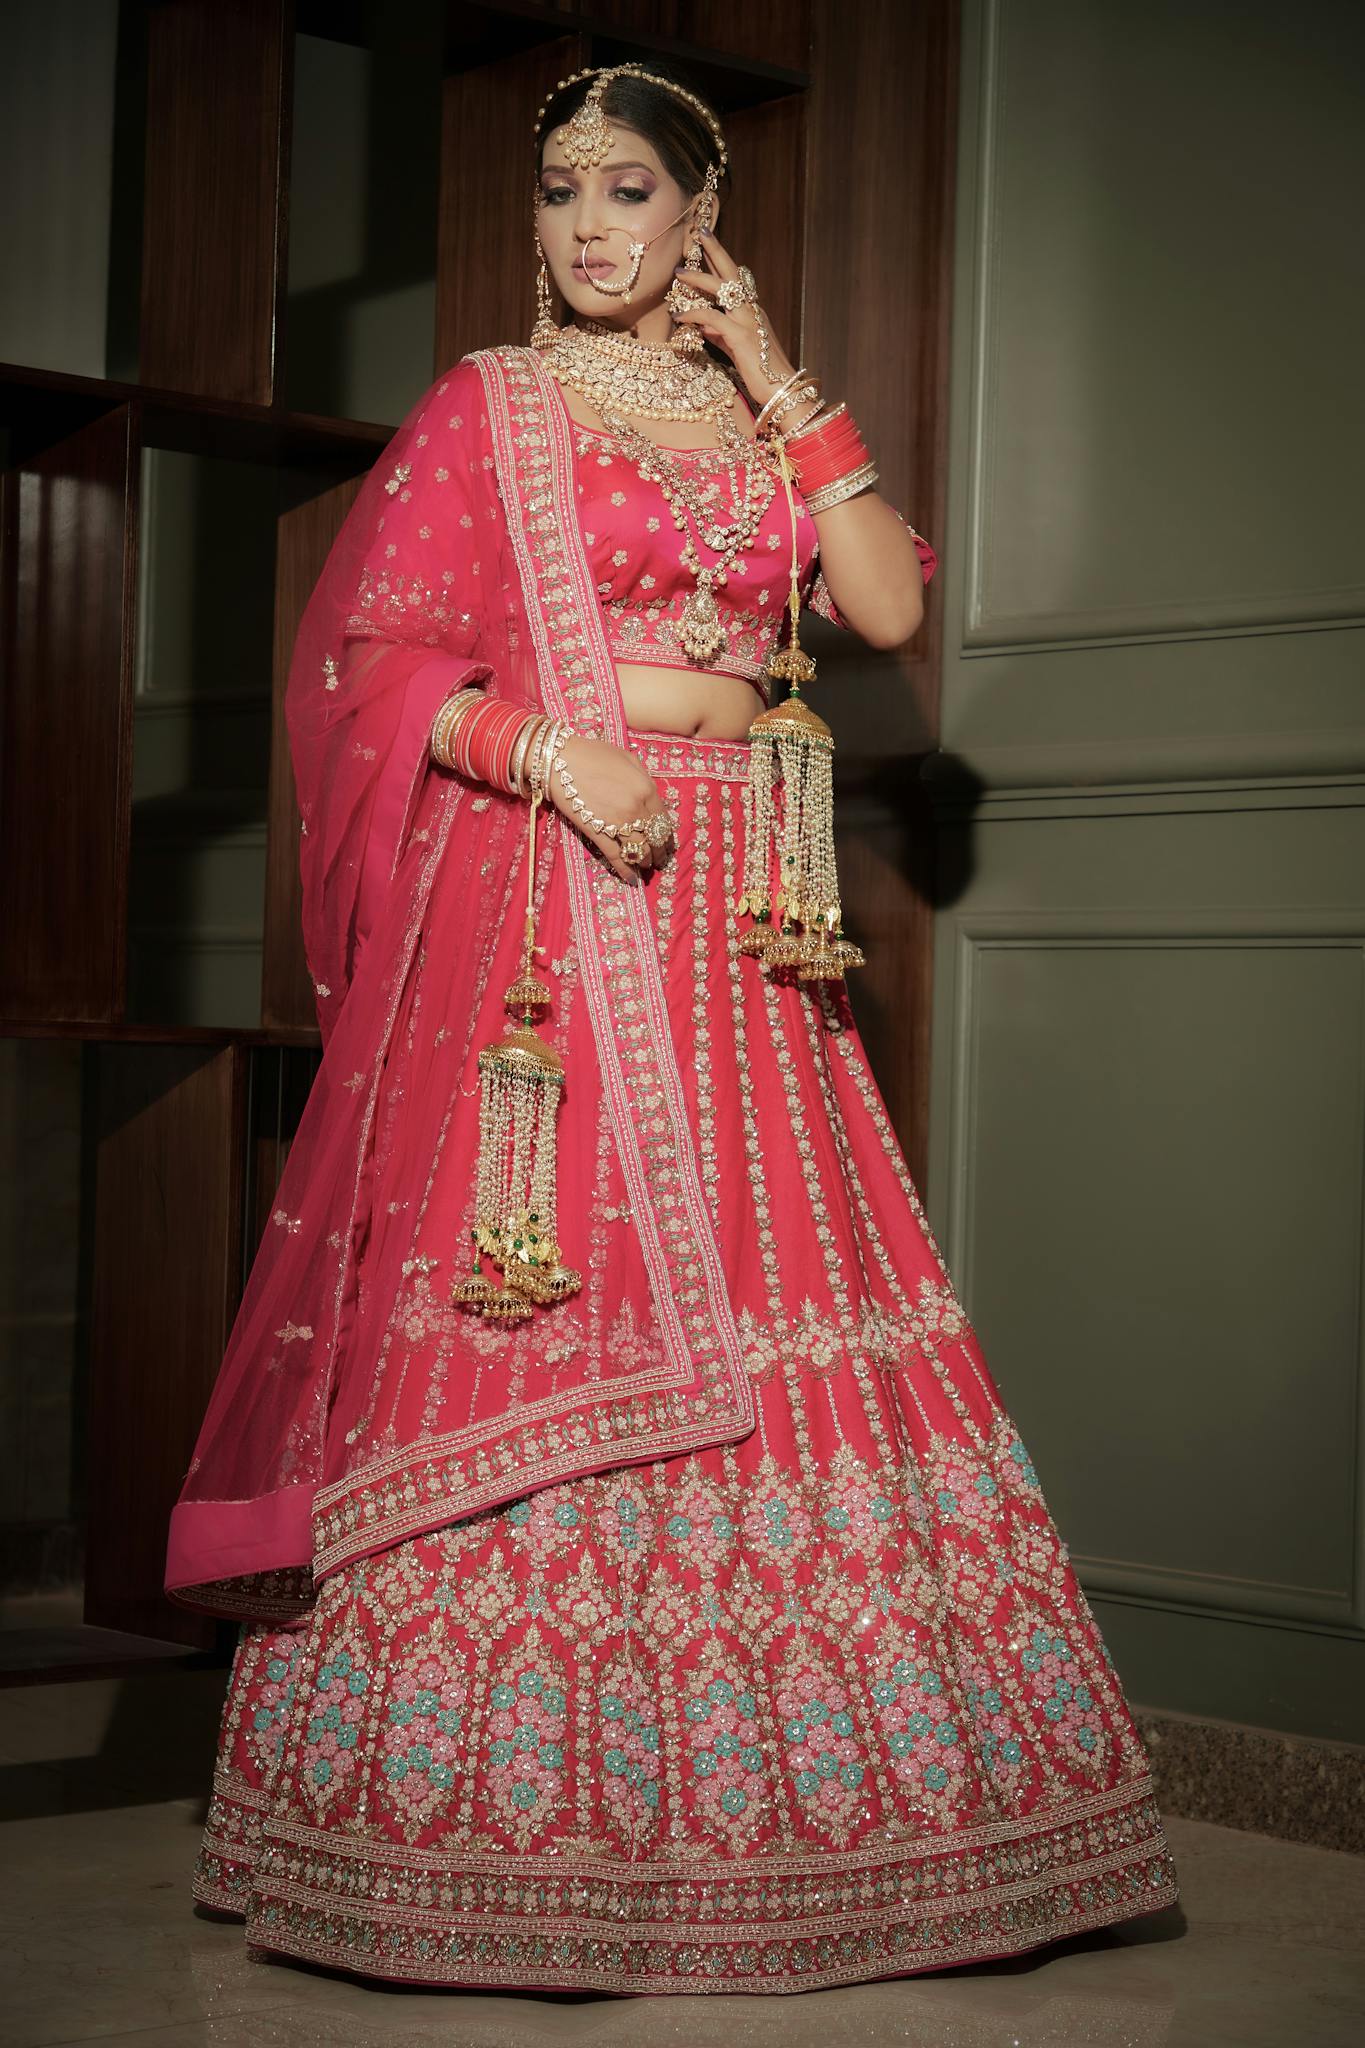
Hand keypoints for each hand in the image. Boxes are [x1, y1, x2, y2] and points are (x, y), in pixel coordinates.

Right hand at [545, 734, 672, 881]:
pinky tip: (631, 879)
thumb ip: (644, 778)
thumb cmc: (592, 754)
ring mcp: (617, 823)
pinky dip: (625, 871)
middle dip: (658, 852)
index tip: (664, 842)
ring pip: (639, 851)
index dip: (665, 834)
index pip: (663, 819)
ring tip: (645, 867)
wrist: (559, 760)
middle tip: (658, 860)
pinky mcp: (598, 834)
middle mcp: (636, 808)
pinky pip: (617, 857)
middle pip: (654, 838)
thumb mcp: (627, 758)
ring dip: (644, 862)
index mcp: (646, 789)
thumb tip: (650, 797)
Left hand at [669, 232, 799, 414]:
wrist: (781, 391)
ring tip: (680, 272)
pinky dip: (693, 314)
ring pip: (722, 289)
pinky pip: (711, 318)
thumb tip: (702, 324)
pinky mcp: (740, 337)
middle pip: (732, 272)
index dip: (720, 258)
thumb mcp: (735, 348)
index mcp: (752, 311)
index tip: (707, 240)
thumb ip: (719, 333)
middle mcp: (752, 310)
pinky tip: (679, 317)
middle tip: (700, 231)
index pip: (735, 278)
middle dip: (716, 249)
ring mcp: (747, 321)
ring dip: (699, 277)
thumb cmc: (760, 372)